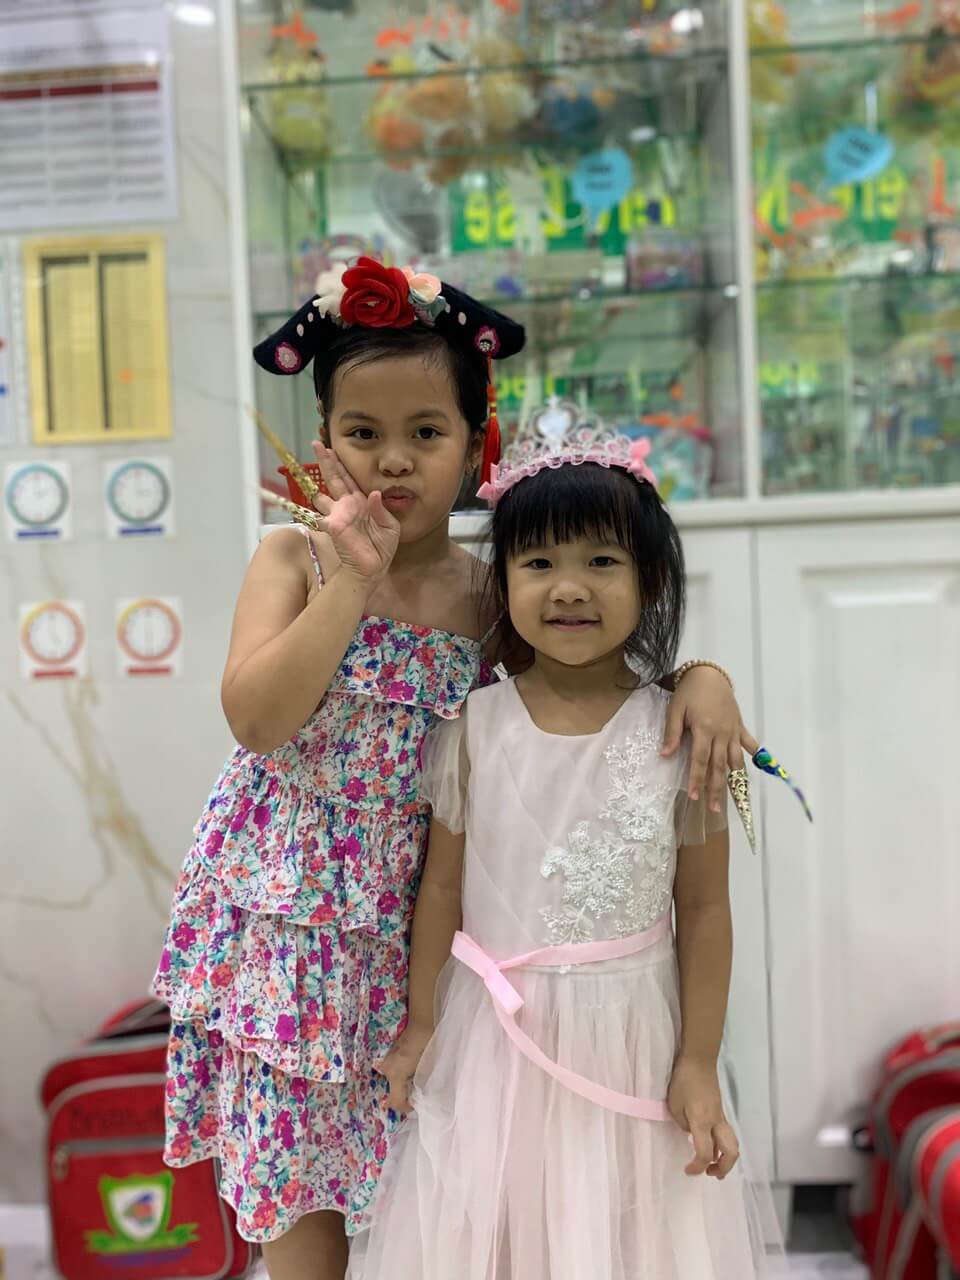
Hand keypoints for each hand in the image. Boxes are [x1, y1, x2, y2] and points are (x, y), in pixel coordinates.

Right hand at [310, 442, 399, 583]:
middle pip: (333, 479)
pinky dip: (328, 511)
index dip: (341, 463)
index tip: (332, 447)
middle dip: (325, 461)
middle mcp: (347, 506)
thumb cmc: (382, 547)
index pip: (349, 478)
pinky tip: (329, 507)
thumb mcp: (390, 526)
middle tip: (316, 443)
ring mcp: (338, 516)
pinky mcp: (335, 529)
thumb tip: (374, 493)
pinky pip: (327, 516)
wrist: (374, 569)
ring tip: (309, 470)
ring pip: (323, 494)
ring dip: (316, 481)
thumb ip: (381, 510)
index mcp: (361, 502)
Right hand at [378, 1023, 432, 1115]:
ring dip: (404, 1086)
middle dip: (406, 1096)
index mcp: (395, 1074)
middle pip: (393, 1093)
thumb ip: (423, 1086)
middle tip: (420, 1092)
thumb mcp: (428, 1068)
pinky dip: (402, 1078)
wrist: (421, 1023)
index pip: (395, 1101)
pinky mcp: (389, 1057)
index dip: (406, 1107)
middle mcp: (387, 1070)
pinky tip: (413, 1071)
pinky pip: (394, 1074)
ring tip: (418, 1080)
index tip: (418, 1104)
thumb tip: (422, 1098)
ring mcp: (386, 1063)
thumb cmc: (427, 1044)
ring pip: (394, 1084)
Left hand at [661, 666, 760, 810]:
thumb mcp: (675, 709)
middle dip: (715, 788)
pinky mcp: (740, 725)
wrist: (708, 673)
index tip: (694, 797)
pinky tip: (756, 766)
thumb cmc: (688, 692)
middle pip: (719, 766)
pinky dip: (753, 754)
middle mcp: (721, 733)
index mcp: (703, 729)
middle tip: (712, 809)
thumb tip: (665, 755)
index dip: (697, 779)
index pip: (700, 760)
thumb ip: (672, 733)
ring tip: (734, 797)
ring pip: (735, 759)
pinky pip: (749, 742)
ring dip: (734, 779)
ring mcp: (733, 730)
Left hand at [668, 1058, 739, 1179]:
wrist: (699, 1060)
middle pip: (731, 1152)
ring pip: (732, 1143)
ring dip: (725, 1158)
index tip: (688, 1170)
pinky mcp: (720, 1110)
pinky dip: (721, 1146)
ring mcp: (721, 1116)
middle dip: (724, 1168)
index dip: (697, 1166)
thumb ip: (683, 1124)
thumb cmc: (683, 1080)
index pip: (705, 1153)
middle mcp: (716, 1122)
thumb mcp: (674, 1105)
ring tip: (712, 1164)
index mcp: (703, 1122)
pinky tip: (709, 1144)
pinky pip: (726, 1134)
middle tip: (710, 1173)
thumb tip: (691, 1133)